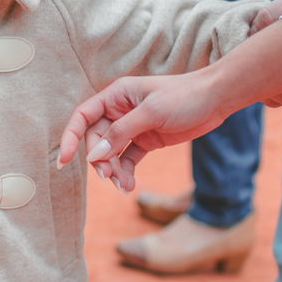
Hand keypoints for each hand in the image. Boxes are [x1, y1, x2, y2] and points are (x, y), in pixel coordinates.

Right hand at [59, 72, 234, 191]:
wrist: (216, 99)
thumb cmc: (184, 97)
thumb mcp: (152, 113)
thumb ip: (122, 133)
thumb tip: (95, 155)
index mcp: (116, 96)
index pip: (83, 117)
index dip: (71, 137)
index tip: (64, 161)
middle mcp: (119, 111)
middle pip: (96, 140)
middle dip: (100, 160)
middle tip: (109, 177)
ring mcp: (132, 127)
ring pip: (111, 153)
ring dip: (113, 170)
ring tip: (122, 186)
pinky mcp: (145, 140)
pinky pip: (127, 159)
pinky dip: (125, 173)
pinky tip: (129, 186)